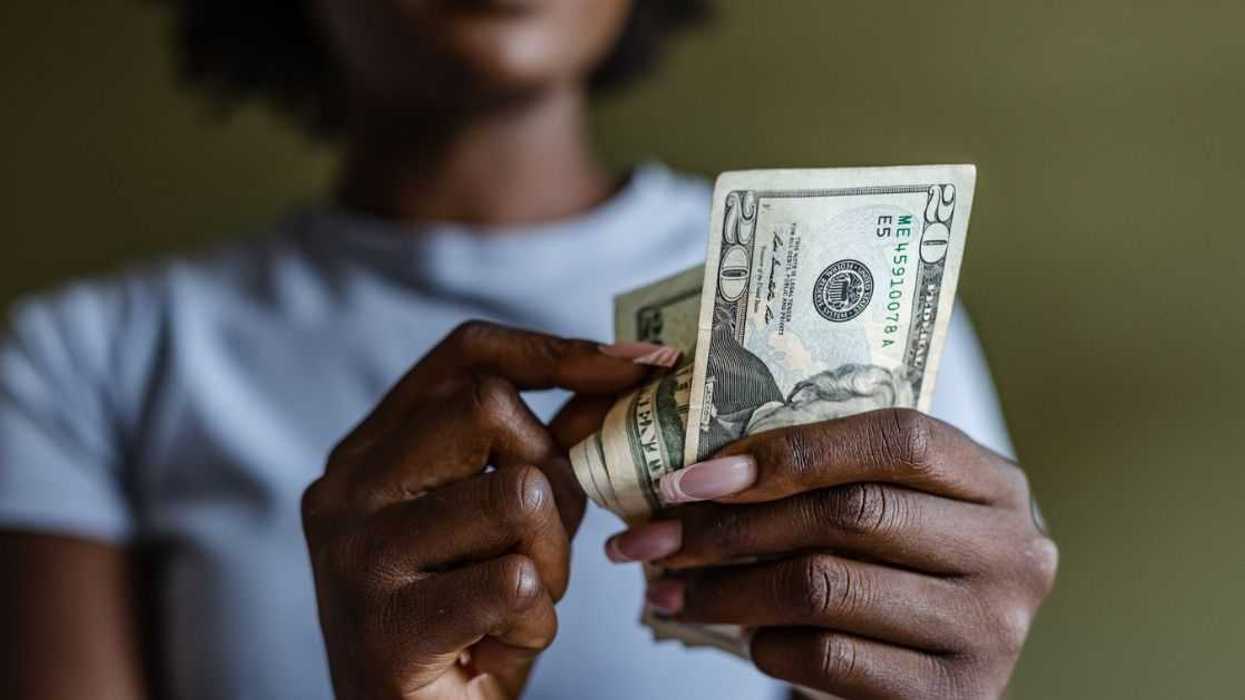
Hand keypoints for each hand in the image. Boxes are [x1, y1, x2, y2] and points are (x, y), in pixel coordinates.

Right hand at [302, 321, 650, 699]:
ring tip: (521, 603)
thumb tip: (624, 374)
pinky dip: (536, 622)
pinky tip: (500, 646)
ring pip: (515, 495)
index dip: (559, 350)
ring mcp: (357, 555)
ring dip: (552, 560)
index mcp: (368, 451)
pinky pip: (516, 583)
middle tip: (545, 542)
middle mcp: (346, 488)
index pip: (464, 354)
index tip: (643, 363)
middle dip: (555, 474)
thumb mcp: (503, 523)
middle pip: (489, 407)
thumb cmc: (465, 622)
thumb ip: (545, 452)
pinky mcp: (386, 627)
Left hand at [605, 409, 1056, 698]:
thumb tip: (694, 472)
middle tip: (652, 539)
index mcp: (996, 485)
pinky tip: (744, 635)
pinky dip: (767, 645)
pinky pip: (830, 658)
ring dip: (726, 589)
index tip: (694, 475)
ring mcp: (992, 631)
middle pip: (851, 513)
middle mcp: (1013, 553)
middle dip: (731, 526)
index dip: (790, 450)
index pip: (898, 439)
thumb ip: (827, 477)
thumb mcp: (887, 512)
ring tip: (669, 590)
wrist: (935, 678)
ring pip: (826, 588)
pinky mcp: (956, 698)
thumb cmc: (894, 574)